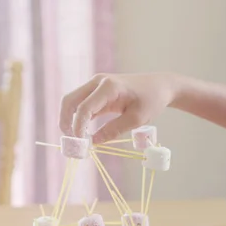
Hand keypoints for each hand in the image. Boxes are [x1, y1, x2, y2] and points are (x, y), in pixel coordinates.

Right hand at [59, 72, 178, 143]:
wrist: (160, 86)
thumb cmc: (151, 100)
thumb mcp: (136, 119)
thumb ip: (114, 130)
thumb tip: (94, 142)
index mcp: (108, 86)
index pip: (85, 107)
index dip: (78, 126)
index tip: (81, 143)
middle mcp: (98, 82)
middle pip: (70, 100)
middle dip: (66, 121)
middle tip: (72, 142)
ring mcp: (96, 85)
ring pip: (73, 102)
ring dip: (70, 120)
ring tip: (76, 140)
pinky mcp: (98, 92)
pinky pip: (82, 104)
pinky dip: (79, 118)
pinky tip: (82, 133)